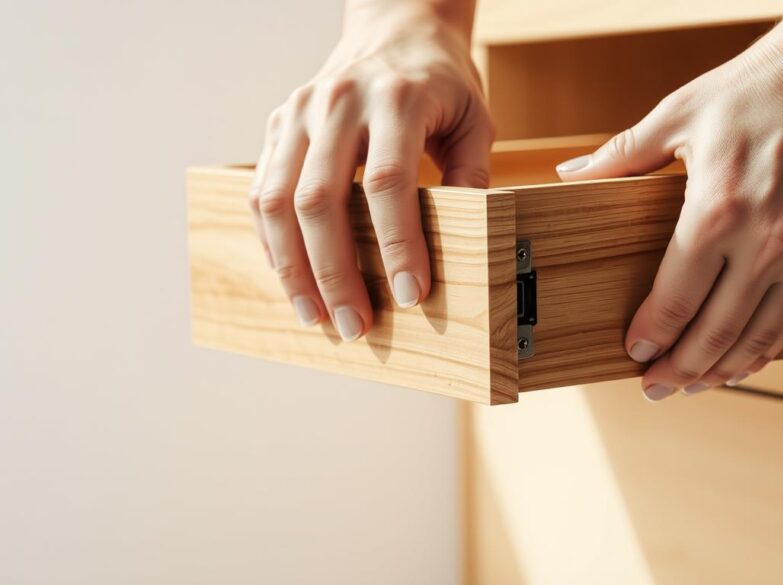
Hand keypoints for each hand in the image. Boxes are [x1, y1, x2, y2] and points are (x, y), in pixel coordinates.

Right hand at [250, 8, 493, 340]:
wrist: (395, 30)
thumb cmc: (440, 82)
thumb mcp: (473, 120)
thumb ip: (473, 176)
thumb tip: (471, 244)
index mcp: (395, 99)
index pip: (387, 182)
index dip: (397, 244)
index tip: (410, 295)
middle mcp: (337, 102)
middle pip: (320, 200)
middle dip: (336, 273)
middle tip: (356, 325)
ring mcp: (300, 110)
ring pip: (278, 199)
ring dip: (293, 267)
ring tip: (316, 315)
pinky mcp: (278, 123)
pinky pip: (262, 189)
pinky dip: (272, 240)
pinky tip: (291, 277)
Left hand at [556, 17, 782, 399]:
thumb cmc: (766, 82)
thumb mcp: (681, 112)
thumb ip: (622, 155)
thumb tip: (572, 174)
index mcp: (718, 210)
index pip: (674, 300)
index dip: (650, 335)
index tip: (633, 352)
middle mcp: (768, 242)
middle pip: (714, 333)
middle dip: (679, 369)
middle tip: (655, 388)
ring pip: (759, 338)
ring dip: (723, 371)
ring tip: (694, 386)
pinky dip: (768, 348)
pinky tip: (746, 360)